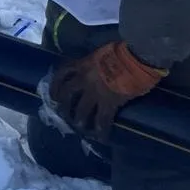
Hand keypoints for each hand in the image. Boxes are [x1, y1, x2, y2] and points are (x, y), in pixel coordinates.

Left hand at [48, 41, 165, 137]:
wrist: (135, 58)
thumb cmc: (123, 51)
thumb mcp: (102, 52)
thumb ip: (95, 60)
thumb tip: (96, 65)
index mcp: (82, 64)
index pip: (63, 74)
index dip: (55, 86)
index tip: (54, 96)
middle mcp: (84, 79)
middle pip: (67, 95)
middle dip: (64, 107)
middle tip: (65, 115)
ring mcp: (95, 93)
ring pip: (82, 111)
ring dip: (80, 121)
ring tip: (82, 128)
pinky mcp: (109, 103)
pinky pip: (102, 120)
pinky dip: (101, 131)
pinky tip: (102, 138)